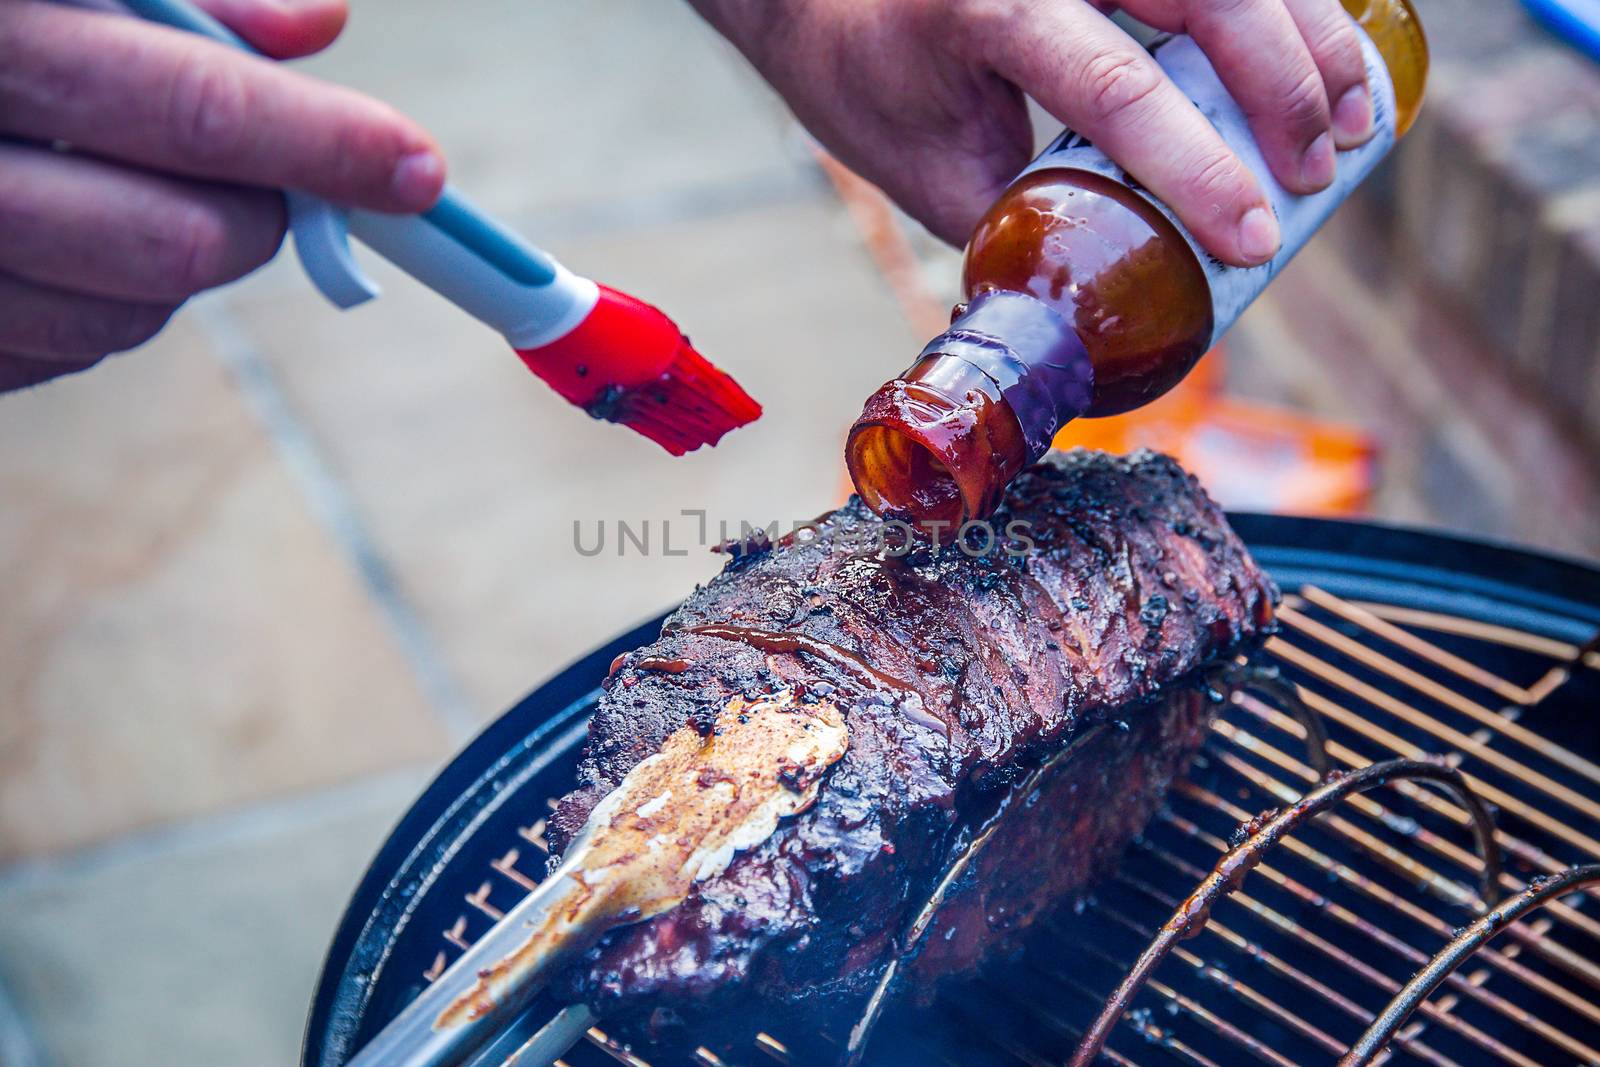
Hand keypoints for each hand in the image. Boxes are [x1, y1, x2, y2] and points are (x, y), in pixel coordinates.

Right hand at [0, 0, 445, 392]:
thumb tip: (317, 29)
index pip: (186, 105)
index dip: (322, 144)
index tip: (417, 169)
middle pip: (178, 243)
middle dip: (259, 216)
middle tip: (269, 176)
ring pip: (128, 315)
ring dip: (182, 262)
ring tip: (143, 183)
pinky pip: (57, 353)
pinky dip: (104, 303)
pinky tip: (69, 232)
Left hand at [692, 0, 1374, 265]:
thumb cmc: (863, 77)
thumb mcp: (921, 168)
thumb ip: (1018, 219)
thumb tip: (1105, 290)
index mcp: (984, 8)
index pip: (1113, 84)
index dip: (1195, 167)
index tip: (1254, 238)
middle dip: (1283, 88)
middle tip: (1320, 174)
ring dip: (1307, 35)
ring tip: (1356, 118)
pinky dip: (1282, 4)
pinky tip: (1322, 52)